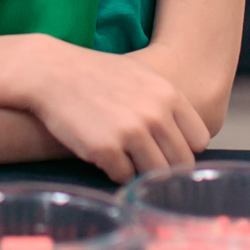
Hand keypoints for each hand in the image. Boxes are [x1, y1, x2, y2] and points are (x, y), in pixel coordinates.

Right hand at [21, 36, 210, 183]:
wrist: (51, 72)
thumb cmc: (95, 74)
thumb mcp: (141, 75)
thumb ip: (166, 104)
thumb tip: (186, 137)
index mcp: (168, 95)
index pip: (199, 140)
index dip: (184, 148)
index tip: (168, 150)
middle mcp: (155, 114)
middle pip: (180, 162)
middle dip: (166, 167)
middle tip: (146, 163)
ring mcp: (131, 132)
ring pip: (155, 174)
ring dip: (141, 172)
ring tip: (125, 160)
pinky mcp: (106, 149)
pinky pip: (124, 177)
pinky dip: (116, 173)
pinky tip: (104, 158)